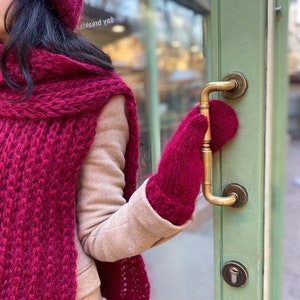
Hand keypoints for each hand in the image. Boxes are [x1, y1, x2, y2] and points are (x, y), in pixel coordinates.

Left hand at [146, 100, 238, 224]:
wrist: (172, 198)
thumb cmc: (175, 177)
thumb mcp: (182, 154)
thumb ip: (191, 136)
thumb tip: (202, 116)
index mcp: (182, 138)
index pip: (196, 117)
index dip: (207, 108)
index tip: (219, 103)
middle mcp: (187, 142)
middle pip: (203, 124)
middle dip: (215, 116)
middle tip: (227, 109)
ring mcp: (193, 151)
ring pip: (208, 134)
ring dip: (218, 127)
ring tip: (228, 119)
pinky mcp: (198, 161)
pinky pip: (210, 145)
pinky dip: (218, 139)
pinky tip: (223, 137)